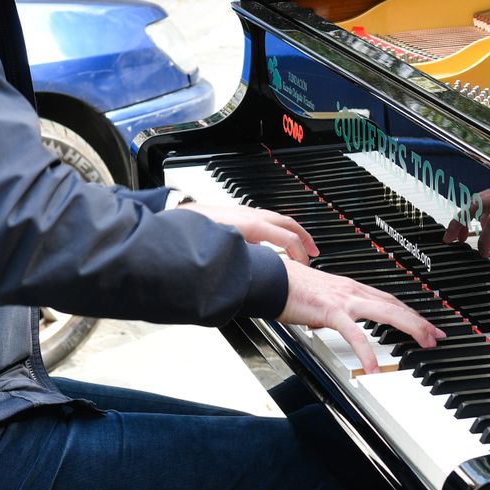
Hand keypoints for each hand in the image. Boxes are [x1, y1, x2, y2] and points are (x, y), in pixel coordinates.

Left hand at [181, 201, 317, 263]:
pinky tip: (270, 241)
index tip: (305, 266)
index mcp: (252, 225)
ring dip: (290, 232)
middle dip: (304, 238)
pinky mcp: (235, 214)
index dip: (301, 254)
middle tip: (314, 252)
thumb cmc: (194, 235)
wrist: (176, 217)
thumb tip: (260, 277)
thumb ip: (245, 264)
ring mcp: (243, 212)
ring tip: (296, 246)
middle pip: (287, 223)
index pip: (288, 238)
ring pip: (275, 219)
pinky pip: (263, 219)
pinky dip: (275, 229)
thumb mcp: (224, 254)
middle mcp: (250, 215)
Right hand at [278, 258, 444, 372]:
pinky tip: (374, 368)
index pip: (388, 300)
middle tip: (436, 336)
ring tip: (423, 343)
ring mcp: (344, 300)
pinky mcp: (330, 311)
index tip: (425, 324)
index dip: (409, 312)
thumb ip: (329, 312)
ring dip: (409, 327)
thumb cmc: (288, 287)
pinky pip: (354, 334)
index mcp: (350, 289)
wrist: (270, 277)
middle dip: (420, 321)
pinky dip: (367, 352)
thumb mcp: (317, 301)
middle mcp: (352, 291)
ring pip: (386, 312)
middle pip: (395, 305)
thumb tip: (331, 325)